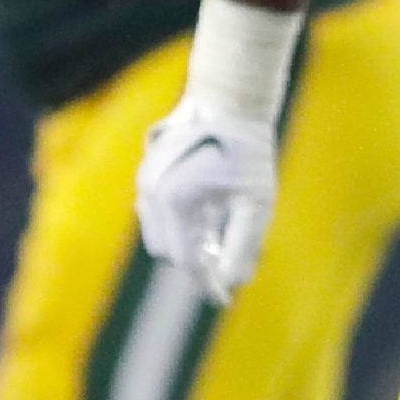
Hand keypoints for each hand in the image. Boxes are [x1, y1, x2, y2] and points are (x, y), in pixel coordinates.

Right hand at [135, 95, 278, 304]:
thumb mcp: (256, 201)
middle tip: (225, 263)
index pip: (188, 262)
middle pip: (169, 253)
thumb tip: (232, 283)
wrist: (227, 100)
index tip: (223, 300)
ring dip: (184, 243)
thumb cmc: (246, 150)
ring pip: (159, 235)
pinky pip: (155, 215)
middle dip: (195, 262)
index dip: (207, 284)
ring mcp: (144, 185)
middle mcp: (152, 196)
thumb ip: (242, 245)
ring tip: (215, 239)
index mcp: (178, 203)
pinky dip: (176, 225)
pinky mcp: (145, 177)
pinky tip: (203, 215)